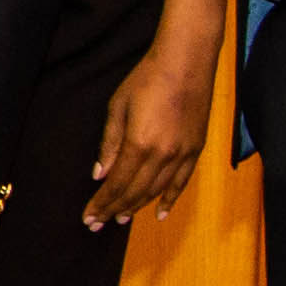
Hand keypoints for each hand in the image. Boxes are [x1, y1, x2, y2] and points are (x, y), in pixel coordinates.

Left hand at [86, 26, 222, 229]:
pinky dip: (169, 199)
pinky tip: (159, 213)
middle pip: (135, 192)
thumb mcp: (118, 108)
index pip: (116, 184)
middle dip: (114, 209)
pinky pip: (181, 182)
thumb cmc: (146, 80)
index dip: (102, 202)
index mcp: (140, 144)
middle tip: (98, 223)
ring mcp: (183, 154)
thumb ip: (109, 145)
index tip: (89, 216)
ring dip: (138, 207)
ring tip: (121, 219)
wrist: (186, 62)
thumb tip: (99, 175)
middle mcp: (163, 155)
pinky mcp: (196, 149)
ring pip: (157, 191)